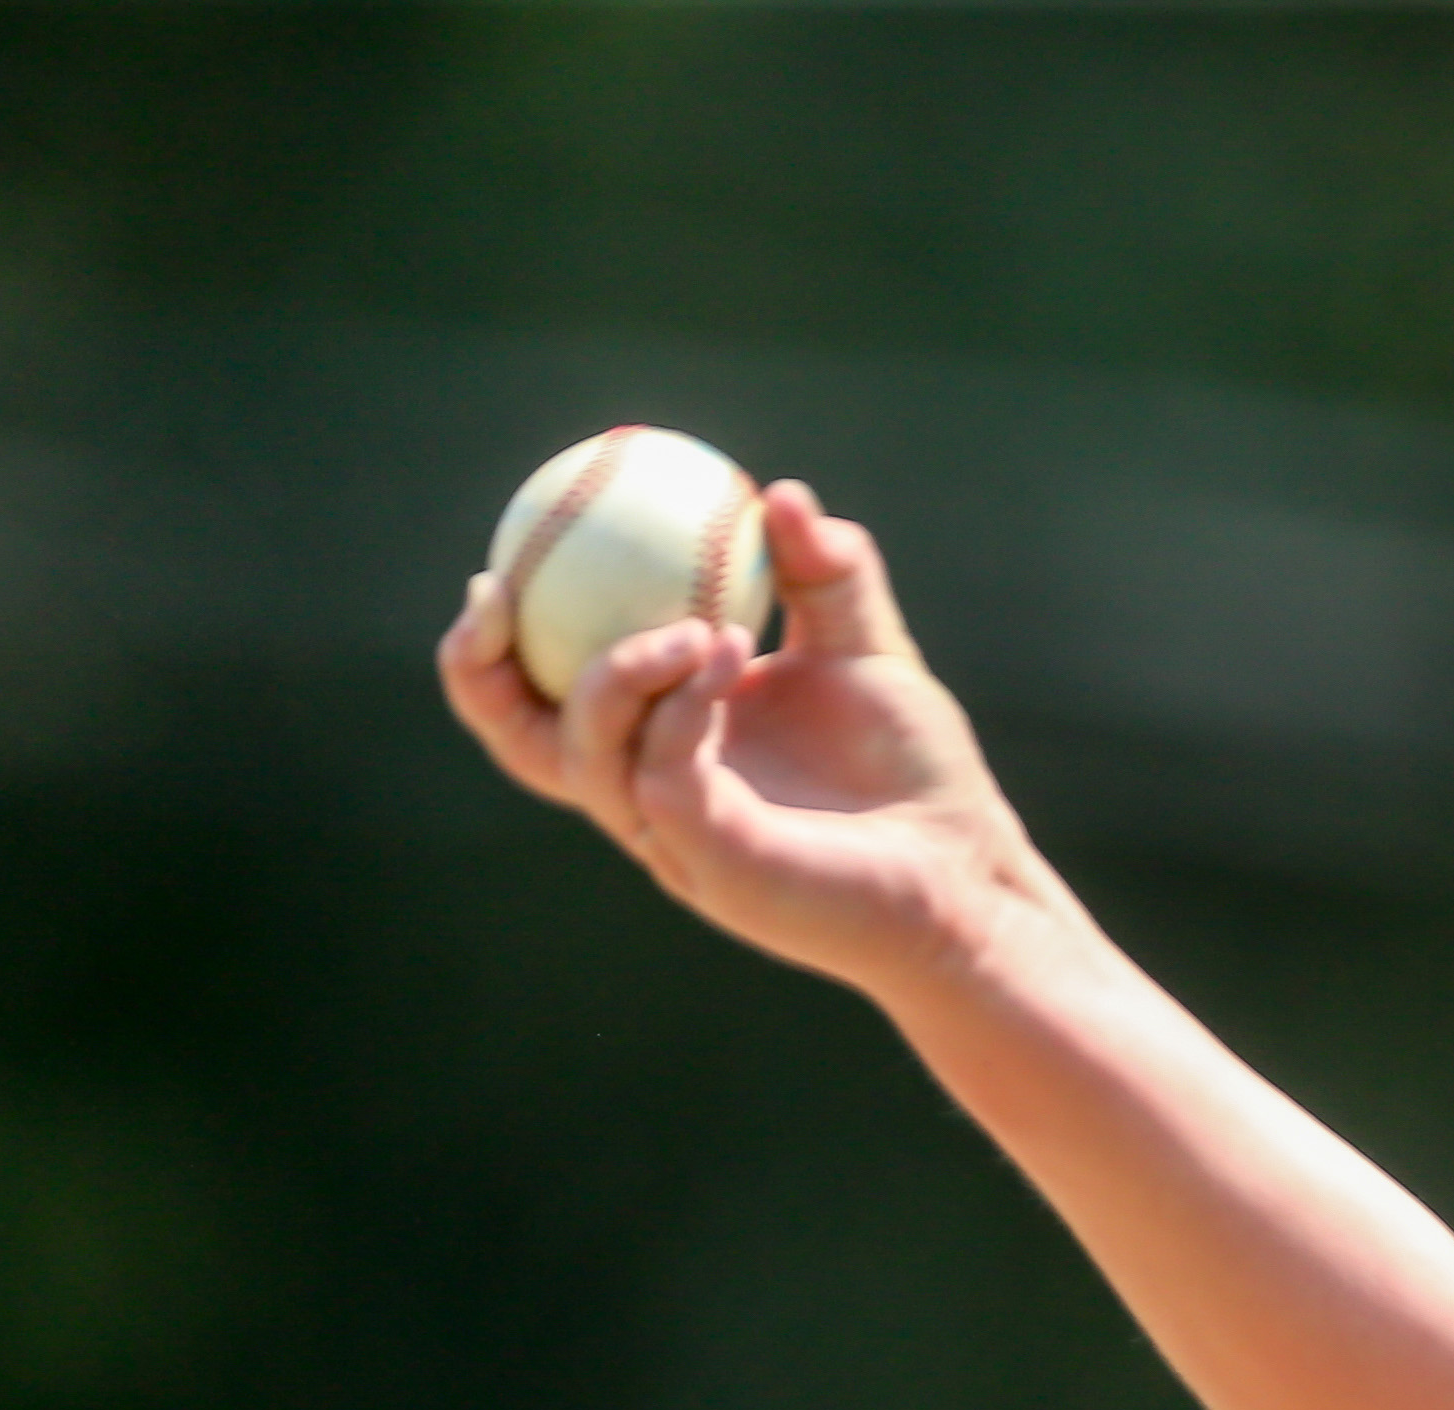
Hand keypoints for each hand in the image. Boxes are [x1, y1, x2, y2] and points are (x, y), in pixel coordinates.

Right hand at [436, 480, 1075, 998]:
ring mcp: (678, 840)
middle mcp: (654, 798)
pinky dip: (679, 707)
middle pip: (522, 744)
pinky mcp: (716, 867)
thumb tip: (781, 492)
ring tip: (700, 625)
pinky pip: (658, 778)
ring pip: (582, 757)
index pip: (551, 702)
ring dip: (615, 672)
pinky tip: (731, 652)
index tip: (499, 564)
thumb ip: (826, 575)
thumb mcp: (869, 651)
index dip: (499, 646)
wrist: (973, 874)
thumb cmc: (918, 777)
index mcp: (668, 748)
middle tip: (495, 591)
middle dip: (479, 674)